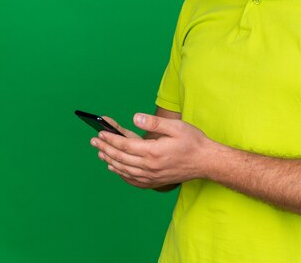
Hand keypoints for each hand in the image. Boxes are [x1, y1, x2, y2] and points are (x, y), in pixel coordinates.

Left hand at [91, 113, 211, 188]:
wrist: (206, 162)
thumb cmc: (193, 142)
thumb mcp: (176, 126)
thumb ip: (154, 122)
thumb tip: (134, 118)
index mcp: (153, 151)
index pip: (125, 145)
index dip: (110, 139)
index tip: (100, 133)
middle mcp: (150, 167)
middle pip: (121, 158)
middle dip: (105, 148)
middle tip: (94, 141)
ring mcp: (152, 176)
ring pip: (124, 170)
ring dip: (110, 161)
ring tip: (100, 153)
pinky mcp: (155, 182)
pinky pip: (133, 180)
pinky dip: (121, 175)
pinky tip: (116, 169)